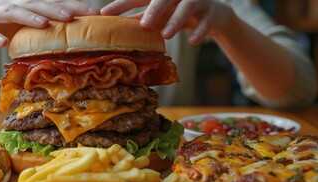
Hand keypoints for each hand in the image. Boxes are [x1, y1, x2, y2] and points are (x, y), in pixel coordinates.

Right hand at [0, 0, 99, 46]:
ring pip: (11, 11)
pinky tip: (2, 44)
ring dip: (28, 17)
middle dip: (55, 9)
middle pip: (35, 3)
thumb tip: (73, 40)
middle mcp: (11, 3)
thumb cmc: (0, 22)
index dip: (73, 6)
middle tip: (72, 17)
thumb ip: (43, 28)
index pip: (53, 3)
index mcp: (26, 4)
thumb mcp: (23, 23)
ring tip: (43, 24)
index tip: (95, 13)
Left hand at [101, 0, 231, 44]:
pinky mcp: (211, 12)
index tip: (104, 13)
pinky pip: (206, 22)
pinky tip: (191, 42)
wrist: (213, 15)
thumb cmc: (177, 13)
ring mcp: (196, 0)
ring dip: (176, 21)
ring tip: (166, 35)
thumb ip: (138, 20)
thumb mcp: (158, 16)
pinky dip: (199, 32)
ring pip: (187, 7)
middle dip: (154, 10)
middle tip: (144, 24)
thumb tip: (112, 30)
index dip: (121, 4)